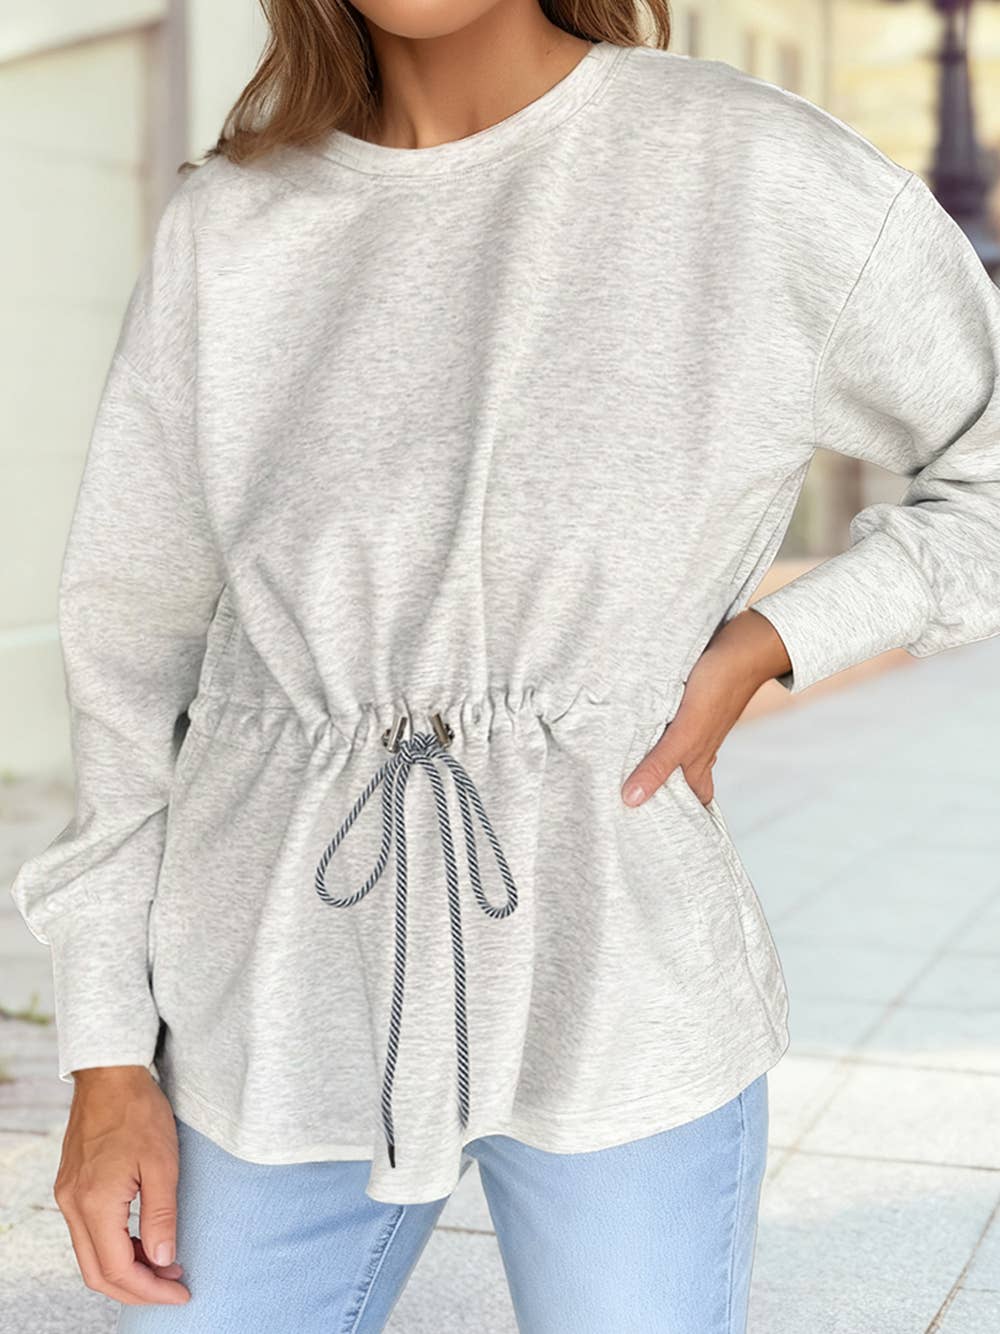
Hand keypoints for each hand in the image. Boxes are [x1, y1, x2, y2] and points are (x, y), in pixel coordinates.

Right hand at [54, 1065, 190, 1305]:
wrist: (109, 1074)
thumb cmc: (139, 1111)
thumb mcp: (163, 1163)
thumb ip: (162, 1216)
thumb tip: (163, 1261)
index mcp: (94, 1203)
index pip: (119, 1269)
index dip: (151, 1289)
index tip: (181, 1293)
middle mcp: (73, 1205)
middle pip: (98, 1273)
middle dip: (137, 1288)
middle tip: (174, 1286)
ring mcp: (68, 1196)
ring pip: (91, 1256)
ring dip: (127, 1268)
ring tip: (166, 1264)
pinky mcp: (72, 1186)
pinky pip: (88, 1233)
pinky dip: (116, 1246)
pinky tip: (145, 1239)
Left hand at [621, 609, 790, 806]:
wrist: (742, 646)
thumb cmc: (716, 690)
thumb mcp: (683, 734)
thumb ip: (658, 766)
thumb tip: (631, 801)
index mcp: (697, 762)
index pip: (693, 803)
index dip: (680, 820)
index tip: (653, 837)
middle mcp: (696, 748)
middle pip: (679, 780)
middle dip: (659, 793)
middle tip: (628, 806)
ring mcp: (693, 725)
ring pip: (672, 753)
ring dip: (651, 761)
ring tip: (621, 771)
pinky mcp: (687, 703)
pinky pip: (667, 726)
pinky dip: (653, 732)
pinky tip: (634, 727)